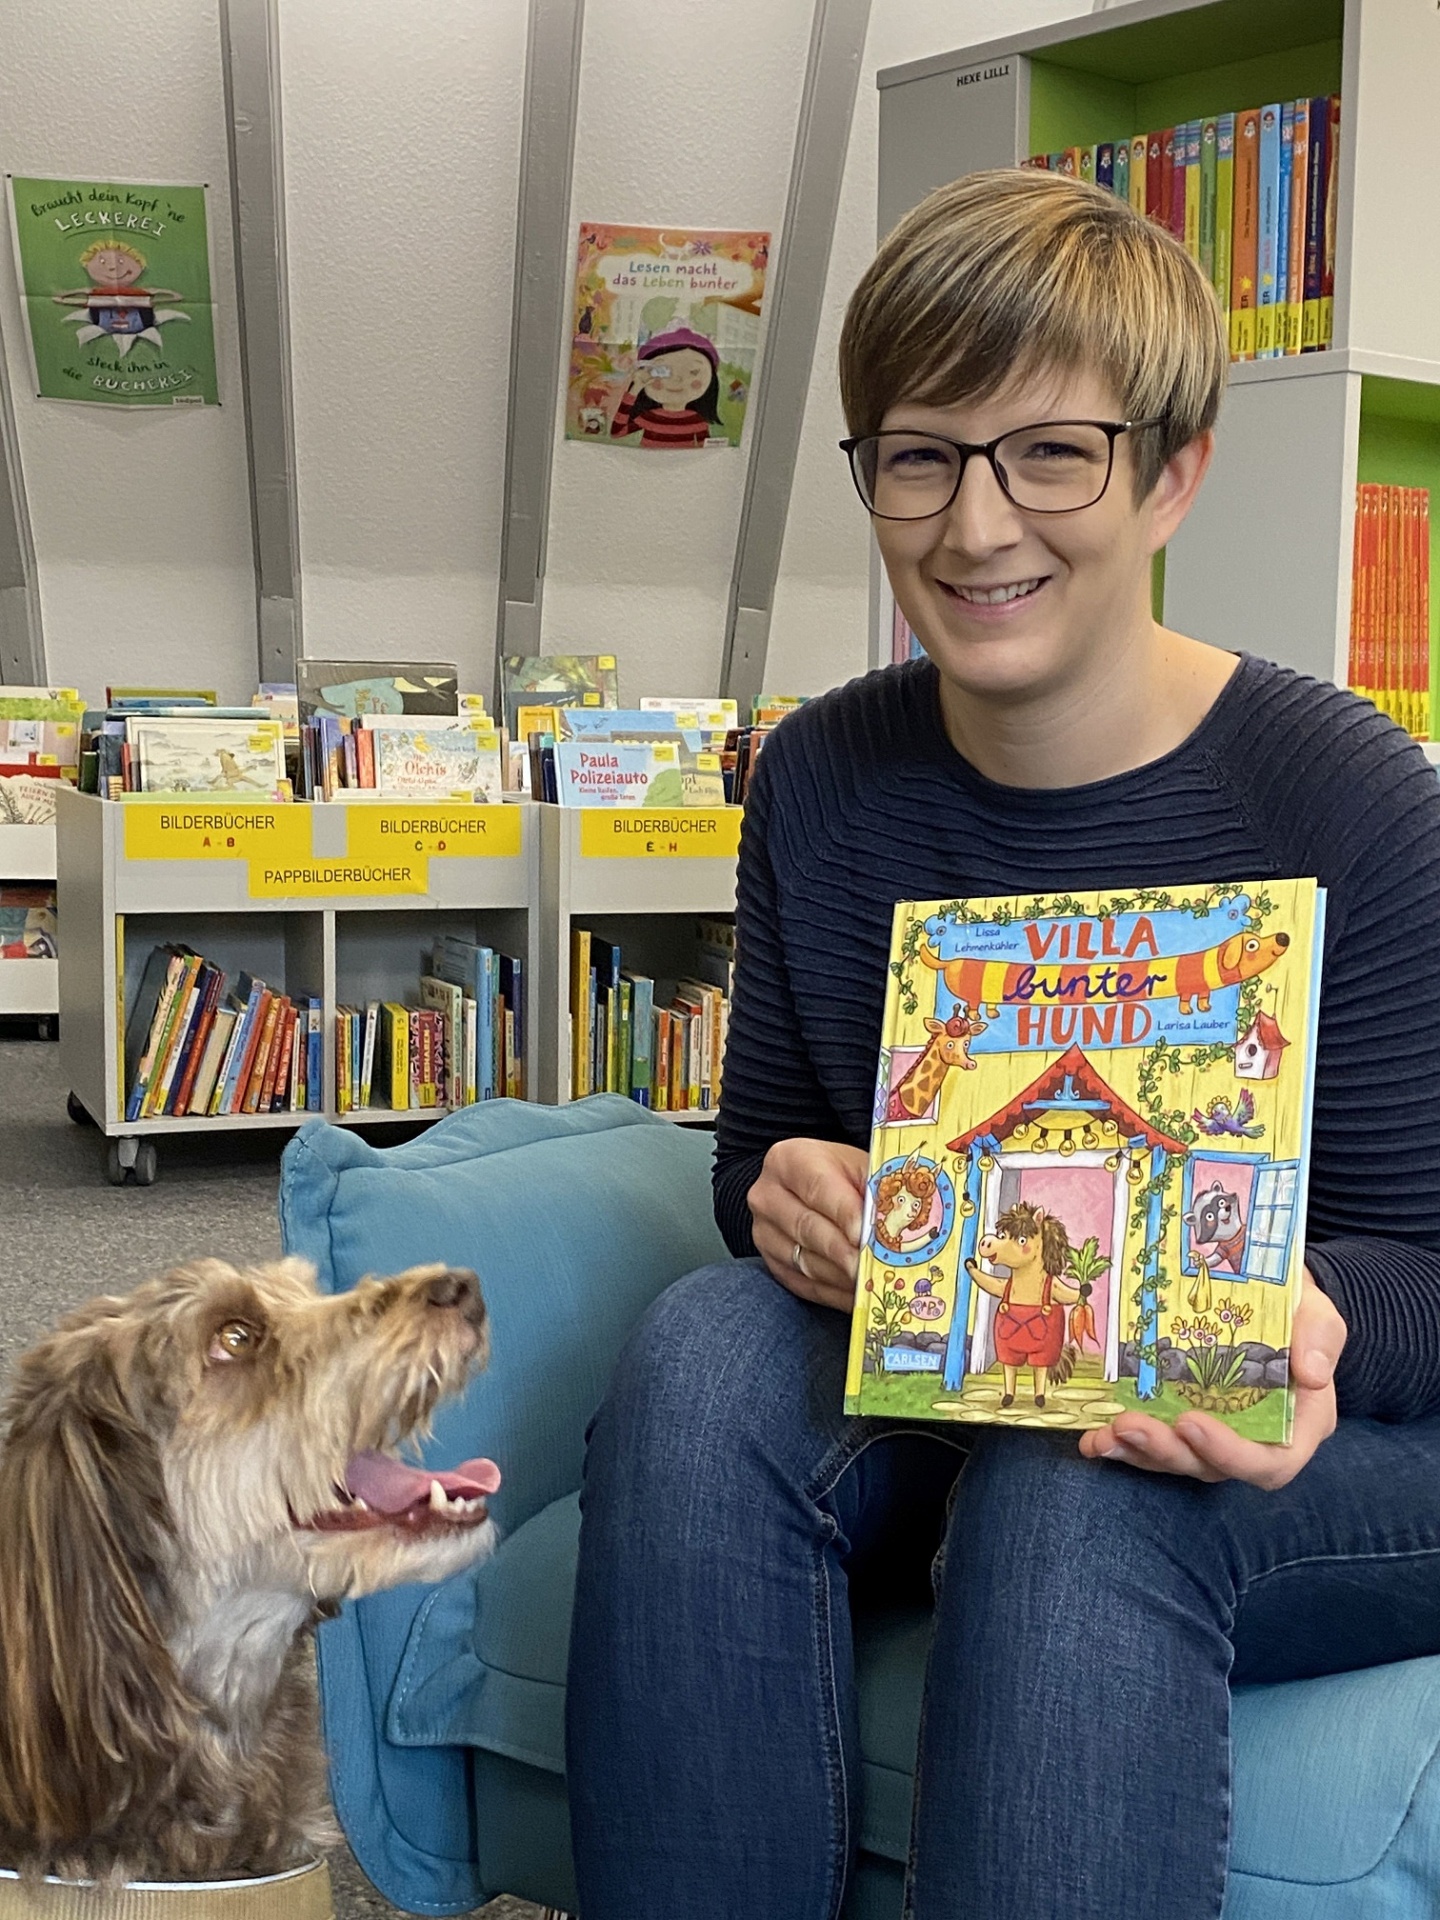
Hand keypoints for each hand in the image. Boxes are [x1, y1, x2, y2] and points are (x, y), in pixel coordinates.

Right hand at [748, 1137, 867, 1312]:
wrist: (812, 1188)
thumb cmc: (844, 1177)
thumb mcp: (862, 1170)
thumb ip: (875, 1192)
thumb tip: (894, 1224)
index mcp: (789, 1160)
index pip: (818, 1187)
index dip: (844, 1213)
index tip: (866, 1235)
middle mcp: (767, 1196)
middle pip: (807, 1228)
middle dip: (845, 1252)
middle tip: (873, 1268)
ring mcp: (764, 1233)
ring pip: (806, 1263)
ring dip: (844, 1278)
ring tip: (875, 1282)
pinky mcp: (772, 1264)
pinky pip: (805, 1286)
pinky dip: (836, 1294)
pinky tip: (862, 1294)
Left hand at [1077, 1268, 1345, 1488]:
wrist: (1271, 1297)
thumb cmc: (1300, 1312)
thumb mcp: (1320, 1315)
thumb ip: (1320, 1338)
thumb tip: (1313, 1373)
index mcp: (1297, 1428)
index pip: (1270, 1463)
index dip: (1229, 1454)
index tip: (1191, 1423)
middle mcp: (1253, 1441)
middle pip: (1211, 1467)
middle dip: (1167, 1451)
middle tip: (1129, 1425)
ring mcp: (1214, 1434)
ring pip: (1175, 1459)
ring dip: (1136, 1451)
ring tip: (1104, 1434)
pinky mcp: (1180, 1422)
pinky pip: (1152, 1442)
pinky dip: (1121, 1443)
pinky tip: (1092, 1437)